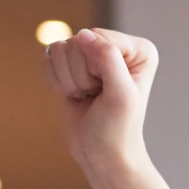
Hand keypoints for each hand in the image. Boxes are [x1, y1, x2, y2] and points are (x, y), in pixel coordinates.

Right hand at [44, 26, 157, 175]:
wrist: (101, 154)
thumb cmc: (116, 129)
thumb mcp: (120, 95)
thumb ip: (108, 59)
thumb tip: (83, 35)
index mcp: (140, 50)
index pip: (98, 37)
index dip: (96, 67)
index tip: (108, 90)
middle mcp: (118, 46)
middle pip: (77, 41)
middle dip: (81, 74)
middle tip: (96, 96)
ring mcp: (93, 54)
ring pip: (59, 48)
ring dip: (68, 80)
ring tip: (87, 96)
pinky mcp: (72, 64)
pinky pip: (48, 58)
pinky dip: (57, 81)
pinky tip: (74, 95)